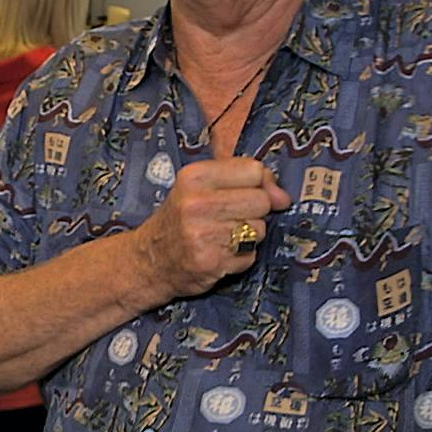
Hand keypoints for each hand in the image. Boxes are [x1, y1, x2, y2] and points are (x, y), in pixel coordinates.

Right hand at [129, 158, 293, 303]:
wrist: (148, 261)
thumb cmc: (179, 220)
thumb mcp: (199, 188)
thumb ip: (242, 181)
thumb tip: (284, 197)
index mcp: (195, 176)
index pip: (254, 170)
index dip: (258, 183)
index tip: (246, 193)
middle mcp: (197, 203)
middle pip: (262, 201)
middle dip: (254, 212)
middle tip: (230, 219)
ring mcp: (203, 234)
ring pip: (259, 230)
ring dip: (248, 237)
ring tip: (222, 237)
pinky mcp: (211, 262)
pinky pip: (249, 255)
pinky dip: (239, 258)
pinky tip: (218, 254)